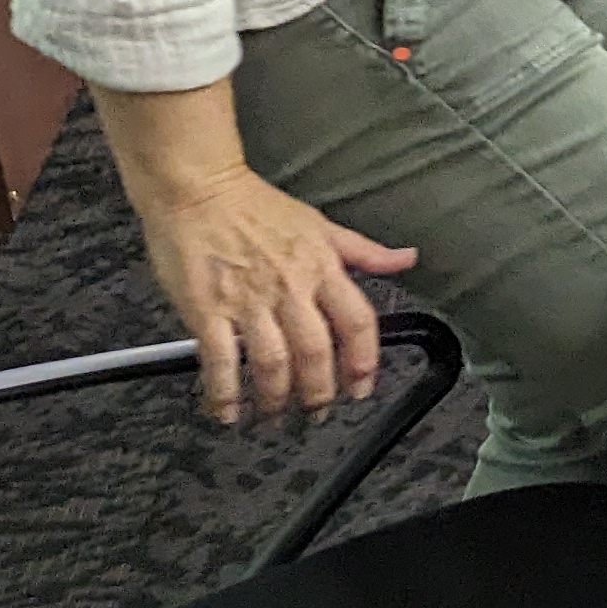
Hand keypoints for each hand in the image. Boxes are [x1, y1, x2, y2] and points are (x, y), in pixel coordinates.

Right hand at [132, 164, 417, 424]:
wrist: (198, 190)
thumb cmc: (257, 207)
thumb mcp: (321, 225)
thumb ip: (364, 251)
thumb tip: (408, 259)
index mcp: (322, 268)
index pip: (357, 323)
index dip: (363, 361)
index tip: (362, 387)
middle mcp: (290, 288)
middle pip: (316, 352)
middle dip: (320, 393)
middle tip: (316, 413)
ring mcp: (248, 301)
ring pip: (273, 364)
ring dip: (275, 399)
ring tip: (274, 418)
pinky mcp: (206, 310)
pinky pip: (220, 361)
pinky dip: (224, 393)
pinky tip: (226, 412)